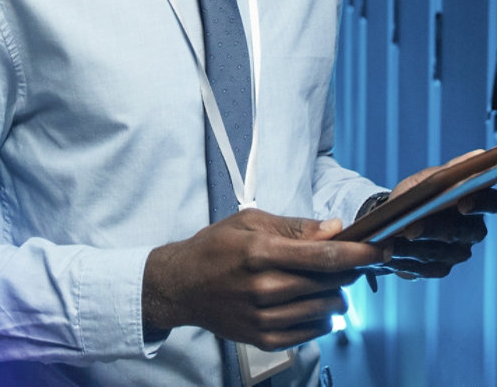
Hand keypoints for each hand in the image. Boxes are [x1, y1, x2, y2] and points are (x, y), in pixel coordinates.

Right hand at [143, 208, 386, 350]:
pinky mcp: (263, 339)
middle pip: (331, 284)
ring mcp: (263, 317)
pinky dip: (321, 317)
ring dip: (334, 295)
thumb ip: (294, 227)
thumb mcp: (249, 223)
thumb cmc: (215, 248)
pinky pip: (313, 332)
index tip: (380, 249)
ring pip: (327, 310)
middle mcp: (263, 288)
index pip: (324, 257)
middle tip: (342, 263)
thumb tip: (337, 229)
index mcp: (259, 253)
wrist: (180, 286)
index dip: (359, 254)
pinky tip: (307, 303)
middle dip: (346, 272)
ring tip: (320, 284)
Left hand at [381, 150, 496, 278]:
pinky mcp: (439, 268)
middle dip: (433, 230)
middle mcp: (472, 231)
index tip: (462, 202)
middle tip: (409, 228)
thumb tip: (479, 154)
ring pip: (438, 253)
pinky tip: (385, 256)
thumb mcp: (426, 180)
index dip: (480, 203)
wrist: (393, 218)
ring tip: (387, 244)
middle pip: (459, 232)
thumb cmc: (415, 195)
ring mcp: (457, 253)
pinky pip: (423, 269)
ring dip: (410, 249)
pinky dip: (402, 262)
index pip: (490, 202)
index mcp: (475, 203)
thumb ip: (448, 171)